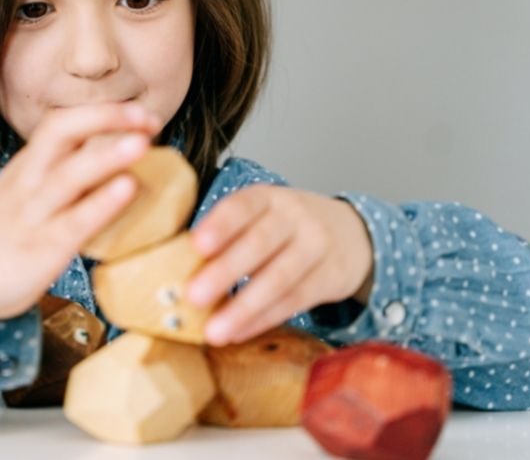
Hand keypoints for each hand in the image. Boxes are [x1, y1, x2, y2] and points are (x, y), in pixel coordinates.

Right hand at [0, 102, 161, 345]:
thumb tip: (113, 155)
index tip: (140, 112)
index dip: (100, 113)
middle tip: (148, 116)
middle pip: (60, 133)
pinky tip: (128, 188)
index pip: (60, 124)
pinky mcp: (39, 250)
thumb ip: (60, 175)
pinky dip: (102, 203)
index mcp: (26, 166)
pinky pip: (73, 222)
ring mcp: (31, 214)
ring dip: (107, 155)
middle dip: (106, 117)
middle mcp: (27, 181)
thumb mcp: (25, 194)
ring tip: (142, 143)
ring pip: (68, 174)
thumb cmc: (3, 234)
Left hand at [186, 185, 373, 345]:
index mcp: (270, 197)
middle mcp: (295, 217)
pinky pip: (294, 301)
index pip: (244, 206)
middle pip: (260, 243)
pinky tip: (238, 332)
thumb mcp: (264, 214)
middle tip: (194, 295)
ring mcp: (316, 247)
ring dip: (243, 307)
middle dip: (225, 271)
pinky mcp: (329, 278)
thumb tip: (178, 265)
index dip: (221, 224)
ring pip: (279, 278)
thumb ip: (230, 232)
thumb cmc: (287, 227)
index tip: (197, 244)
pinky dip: (263, 319)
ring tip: (214, 331)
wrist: (351, 234)